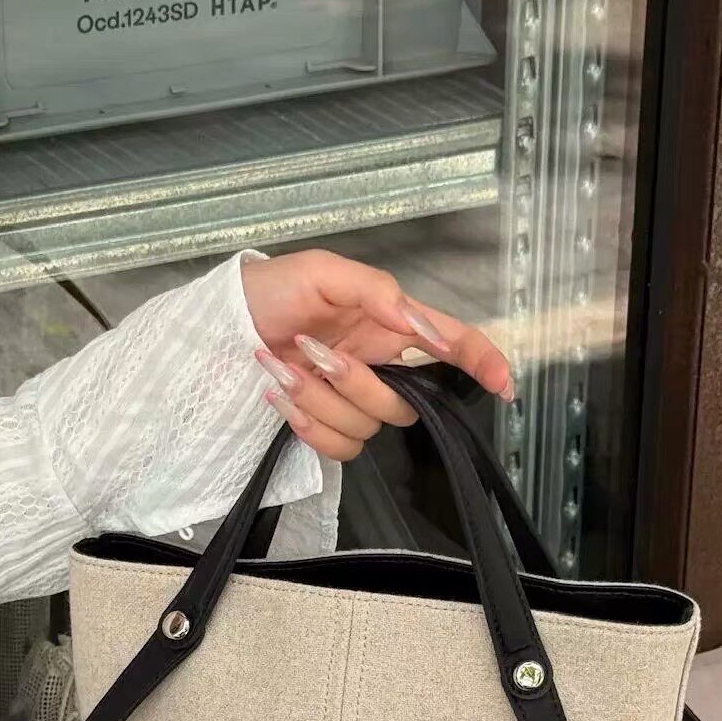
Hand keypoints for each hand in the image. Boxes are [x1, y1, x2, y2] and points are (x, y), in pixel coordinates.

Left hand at [240, 249, 512, 461]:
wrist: (219, 326)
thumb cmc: (270, 291)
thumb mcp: (323, 272)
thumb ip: (375, 292)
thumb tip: (417, 324)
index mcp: (388, 326)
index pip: (451, 345)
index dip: (483, 363)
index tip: (502, 385)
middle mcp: (379, 365)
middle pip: (405, 403)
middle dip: (357, 384)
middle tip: (313, 354)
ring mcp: (352, 399)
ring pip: (368, 428)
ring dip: (319, 400)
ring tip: (281, 369)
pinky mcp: (325, 425)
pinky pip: (339, 448)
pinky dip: (307, 424)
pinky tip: (279, 395)